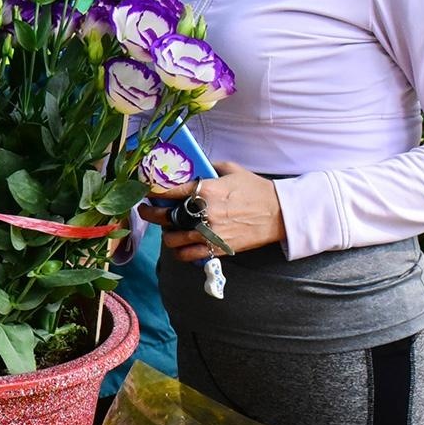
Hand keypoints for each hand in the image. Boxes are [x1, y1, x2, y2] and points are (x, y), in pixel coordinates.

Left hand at [136, 162, 287, 262]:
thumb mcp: (231, 170)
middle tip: (144, 211)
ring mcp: (209, 234)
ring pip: (172, 240)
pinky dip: (179, 252)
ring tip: (168, 229)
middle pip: (164, 217)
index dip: (152, 191)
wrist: (279, 213)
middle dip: (150, 214)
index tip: (146, 191)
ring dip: (166, 234)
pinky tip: (179, 246)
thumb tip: (190, 169)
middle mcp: (204, 213)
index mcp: (206, 190)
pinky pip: (187, 256)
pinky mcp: (216, 249)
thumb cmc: (255, 189)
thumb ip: (208, 169)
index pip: (168, 191)